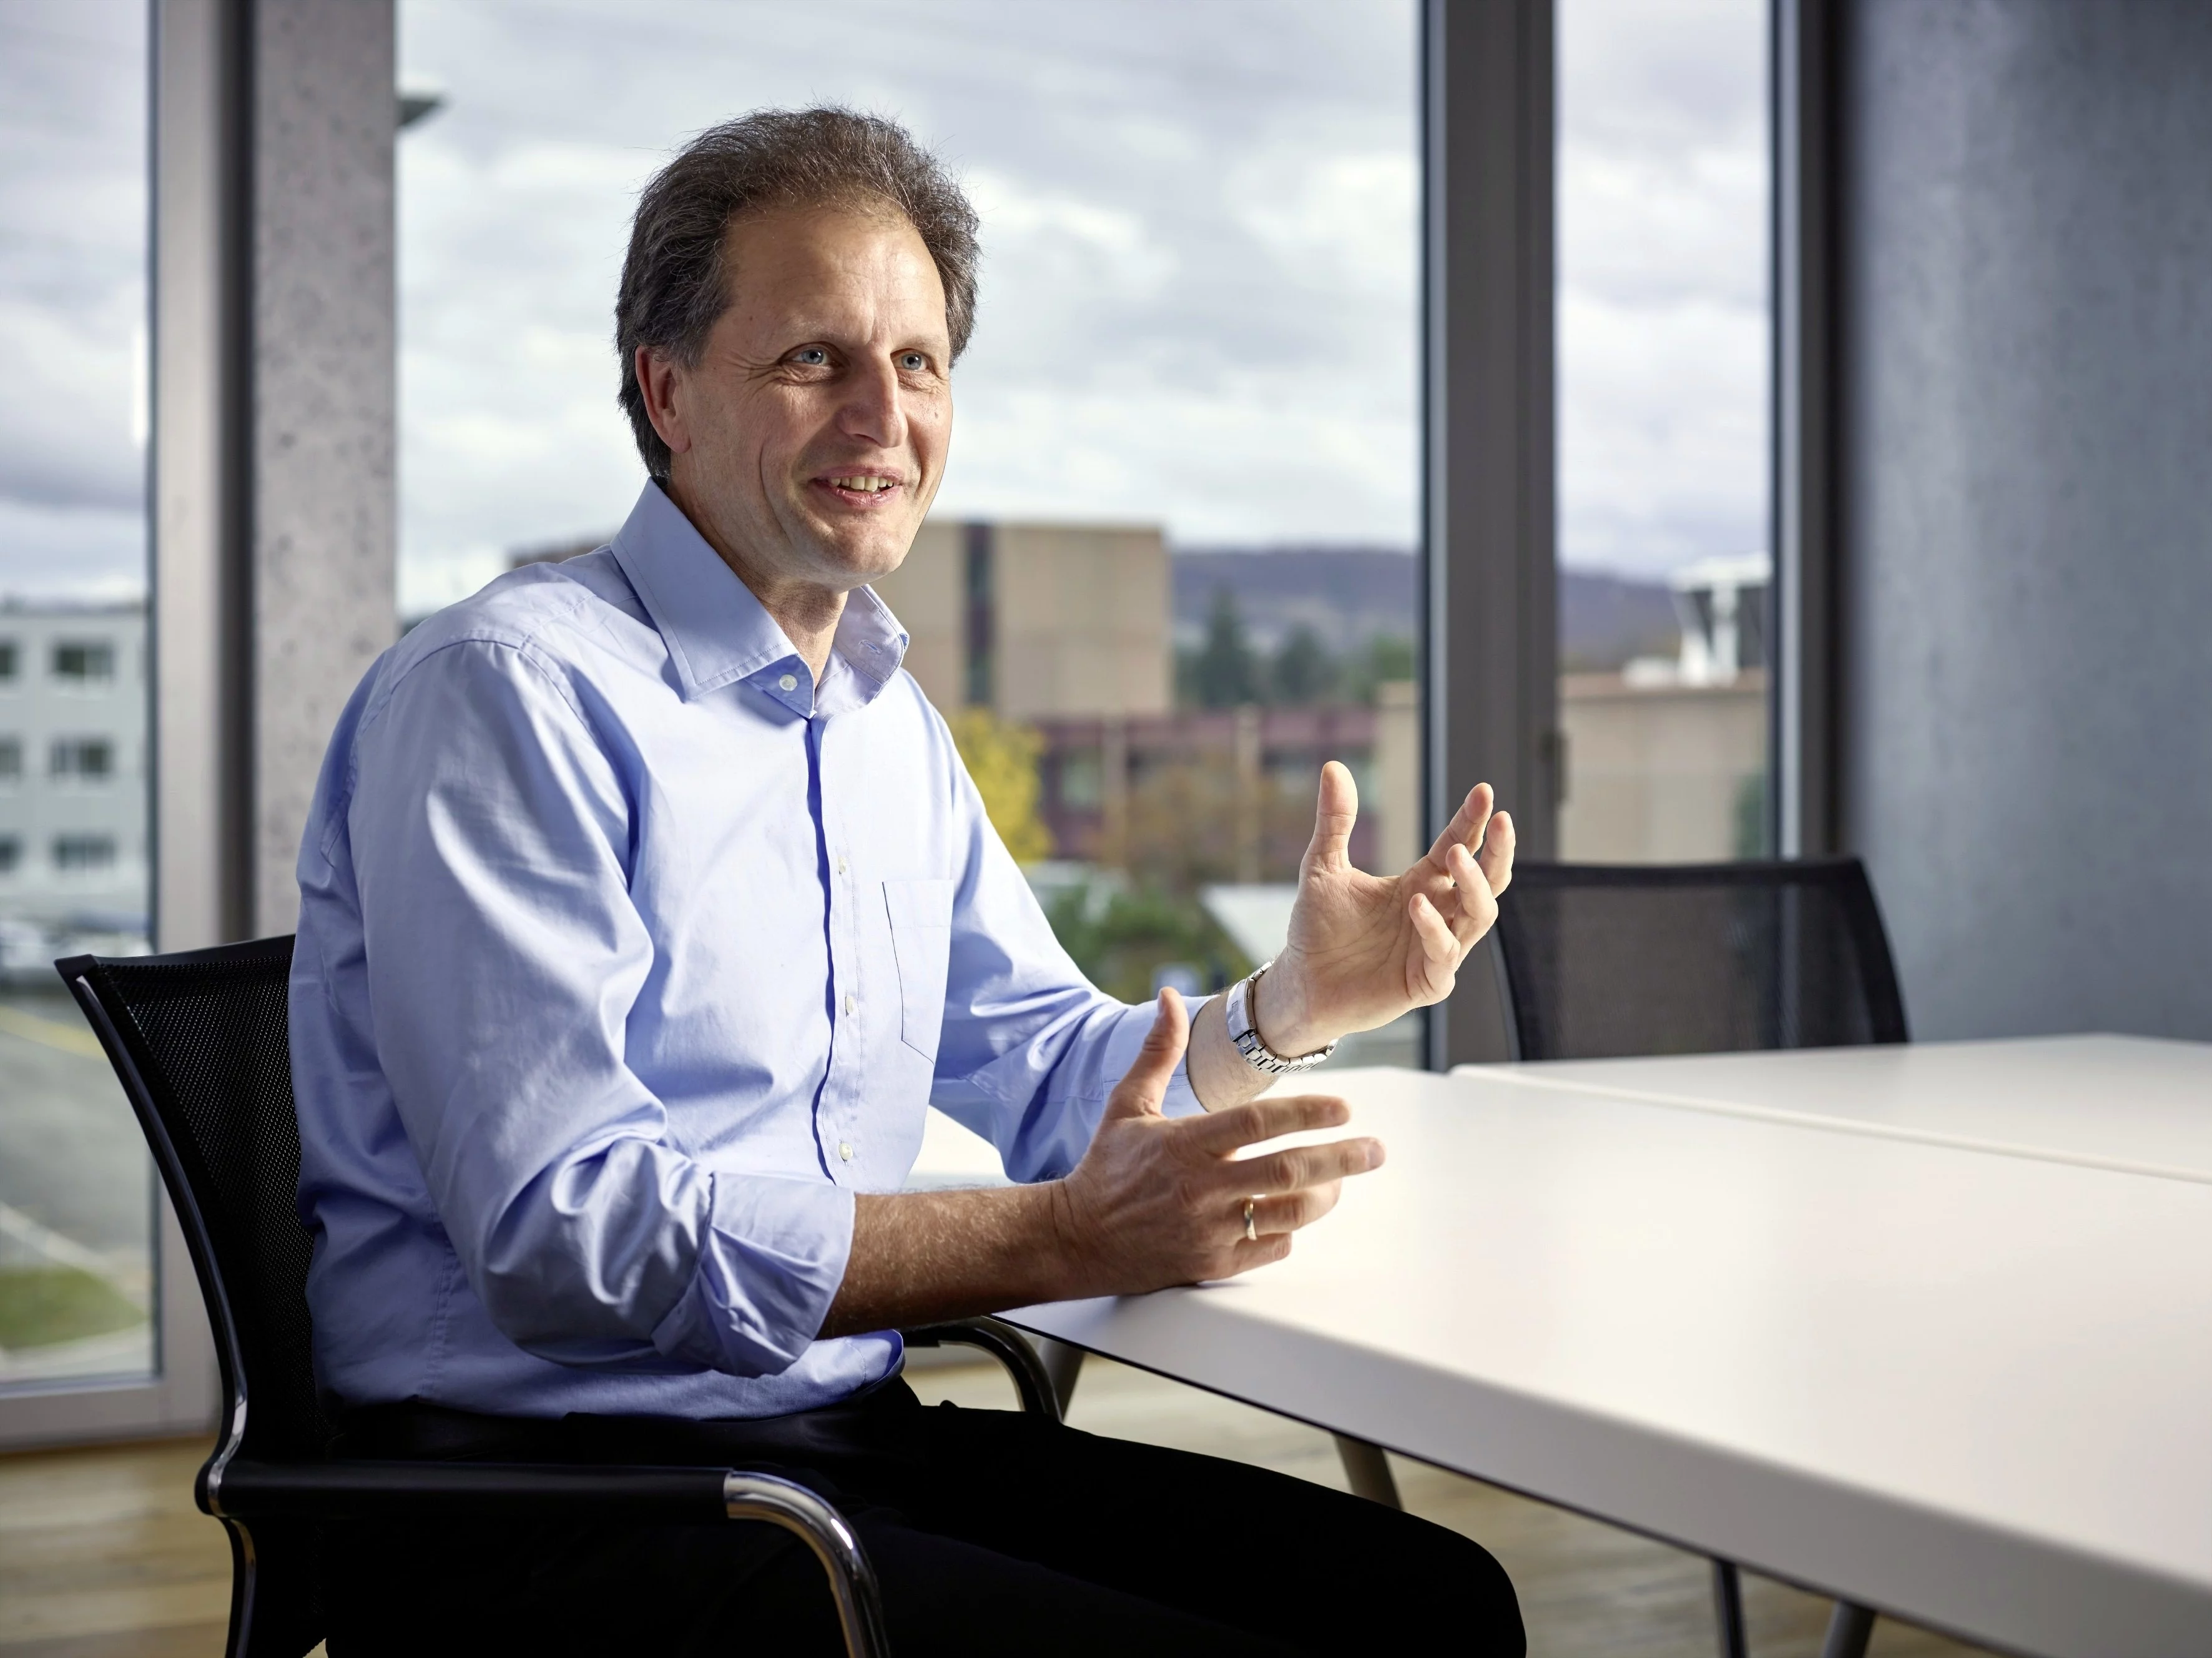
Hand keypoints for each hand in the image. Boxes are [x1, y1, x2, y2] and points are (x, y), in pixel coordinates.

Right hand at [1052, 990, 1383, 1293]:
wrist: (1076, 1237)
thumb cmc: (1107, 1167)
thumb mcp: (1128, 1104)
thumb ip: (1159, 1051)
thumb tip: (1169, 997)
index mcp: (1186, 1144)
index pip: (1259, 1122)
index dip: (1307, 1113)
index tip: (1344, 1109)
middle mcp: (1202, 1188)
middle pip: (1289, 1170)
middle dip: (1341, 1159)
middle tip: (1375, 1150)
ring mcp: (1209, 1230)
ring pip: (1287, 1213)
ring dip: (1323, 1196)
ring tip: (1341, 1181)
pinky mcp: (1211, 1266)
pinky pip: (1268, 1249)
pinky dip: (1288, 1232)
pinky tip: (1293, 1216)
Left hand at [1257, 763, 1514, 1053]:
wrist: (1301, 982)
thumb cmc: (1318, 928)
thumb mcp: (1323, 866)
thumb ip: (1335, 820)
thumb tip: (1334, 766)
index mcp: (1422, 882)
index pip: (1459, 845)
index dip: (1472, 820)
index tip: (1483, 791)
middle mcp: (1439, 913)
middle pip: (1488, 880)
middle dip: (1498, 851)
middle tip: (1498, 820)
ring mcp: (1437, 949)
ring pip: (1479, 915)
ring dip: (1473, 885)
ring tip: (1457, 856)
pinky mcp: (1427, 981)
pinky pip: (1444, 955)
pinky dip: (1435, 930)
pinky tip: (1417, 906)